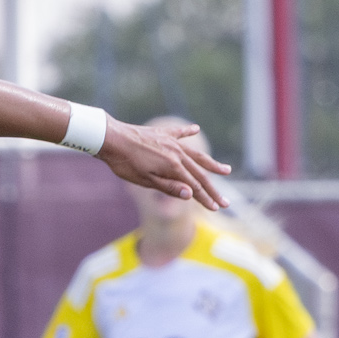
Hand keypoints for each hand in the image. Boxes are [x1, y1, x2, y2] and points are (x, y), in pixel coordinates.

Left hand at [99, 119, 230, 210]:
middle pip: (200, 173)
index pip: (194, 186)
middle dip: (213, 189)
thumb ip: (169, 187)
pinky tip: (196, 129)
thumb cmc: (125, 164)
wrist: (112, 139)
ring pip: (195, 155)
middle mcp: (177, 153)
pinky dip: (188, 132)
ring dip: (211, 164)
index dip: (206, 198)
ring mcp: (171, 142)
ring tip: (226, 170)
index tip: (217, 208)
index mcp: (173, 166)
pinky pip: (179, 133)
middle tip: (226, 201)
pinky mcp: (161, 134)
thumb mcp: (145, 180)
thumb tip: (191, 194)